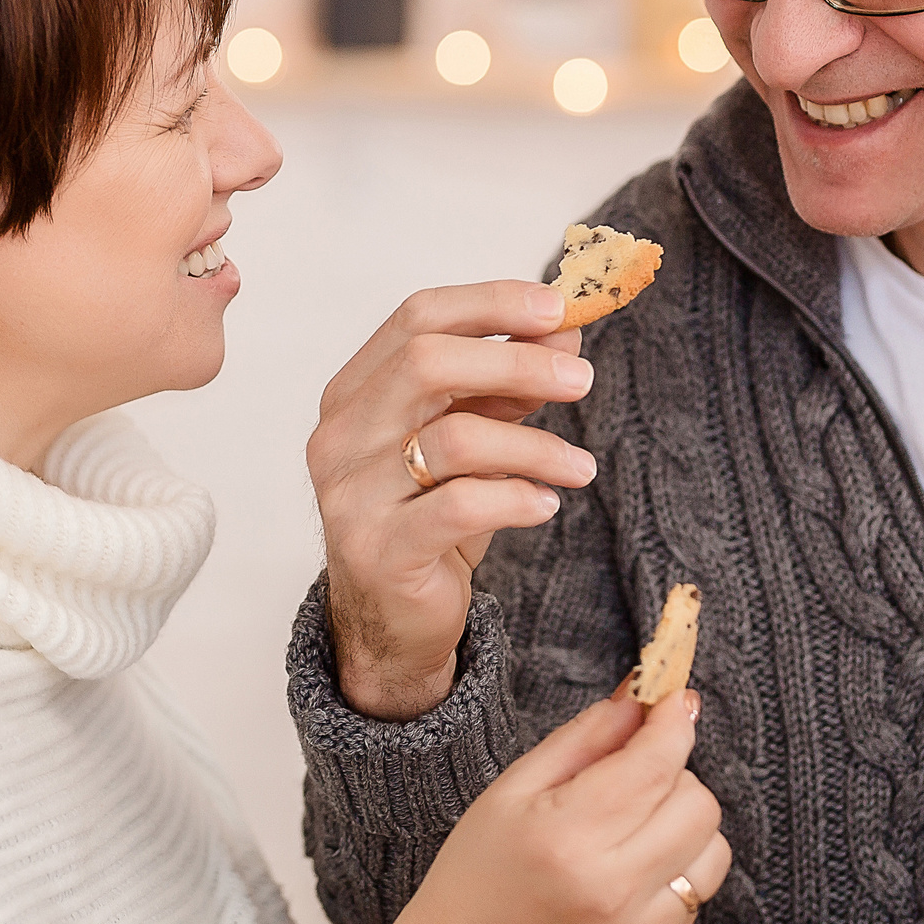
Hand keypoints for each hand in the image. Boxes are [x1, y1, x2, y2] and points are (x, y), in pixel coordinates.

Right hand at [310, 282, 595, 719]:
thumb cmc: (429, 517)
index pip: (417, 317)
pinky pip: (460, 506)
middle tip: (581, 380)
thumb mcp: (469, 440)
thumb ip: (505, 386)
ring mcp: (353, 492)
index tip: (557, 305)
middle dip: (516, 361)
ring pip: (454, 439)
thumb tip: (565, 329)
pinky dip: (517, 498)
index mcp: (355, 391)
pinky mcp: (380, 549)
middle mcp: (341, 434)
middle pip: (427, 362)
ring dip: (534, 446)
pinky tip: (547, 505)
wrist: (390, 620)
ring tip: (580, 467)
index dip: (491, 303)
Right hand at [378, 690, 730, 923]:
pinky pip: (702, 885)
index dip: (674, 721)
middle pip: (697, 802)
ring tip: (632, 824)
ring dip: (683, 819)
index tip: (674, 699)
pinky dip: (679, 862)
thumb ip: (586, 735)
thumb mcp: (516, 786)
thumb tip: (642, 695)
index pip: (655, 764)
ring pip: (713, 844)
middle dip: (673, 771)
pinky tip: (633, 865)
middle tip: (632, 773)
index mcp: (569, 836)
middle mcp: (612, 886)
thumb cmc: (482, 868)